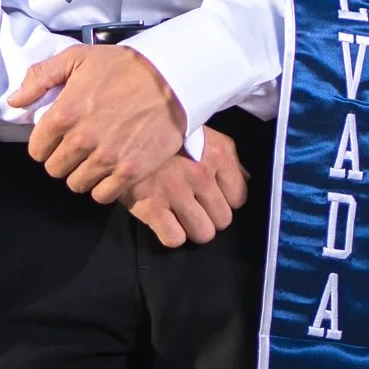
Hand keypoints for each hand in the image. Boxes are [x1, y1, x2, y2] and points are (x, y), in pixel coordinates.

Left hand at [7, 44, 185, 201]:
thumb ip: (40, 78)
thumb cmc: (123, 66)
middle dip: (62, 158)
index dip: (45, 143)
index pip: (36, 149)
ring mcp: (106, 158)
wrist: (171, 77)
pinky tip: (110, 169)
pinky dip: (103, 186)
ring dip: (82, 173)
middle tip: (77, 146)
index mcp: (64, 114)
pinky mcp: (130, 171)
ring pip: (76, 184)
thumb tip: (14, 101)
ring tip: (94, 157)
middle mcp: (81, 140)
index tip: (57, 136)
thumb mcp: (77, 58)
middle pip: (54, 170)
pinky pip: (102, 195)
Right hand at [122, 125, 252, 247]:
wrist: (122, 130)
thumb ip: (229, 159)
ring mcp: (175, 192)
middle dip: (210, 215)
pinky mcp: (151, 206)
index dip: (227, 199)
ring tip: (181, 214)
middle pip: (223, 220)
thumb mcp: (205, 135)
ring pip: (203, 234)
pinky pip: (174, 239)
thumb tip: (245, 181)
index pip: (240, 198)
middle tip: (195, 204)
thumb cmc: (169, 135)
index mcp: (217, 154)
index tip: (213, 194)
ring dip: (193, 228)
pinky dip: (171, 233)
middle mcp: (200, 174)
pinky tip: (165, 219)